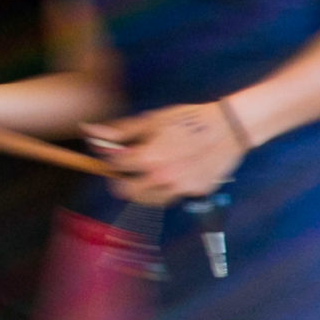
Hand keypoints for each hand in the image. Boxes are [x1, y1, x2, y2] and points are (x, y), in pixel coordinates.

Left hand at [90, 102, 241, 203]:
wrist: (229, 128)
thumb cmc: (189, 120)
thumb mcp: (153, 120)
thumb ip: (121, 131)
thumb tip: (90, 131)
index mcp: (147, 158)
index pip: (114, 167)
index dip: (111, 159)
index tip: (116, 154)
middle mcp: (161, 178)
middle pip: (126, 192)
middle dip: (123, 180)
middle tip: (129, 170)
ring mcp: (179, 188)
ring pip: (149, 200)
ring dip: (144, 189)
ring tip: (151, 173)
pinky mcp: (195, 192)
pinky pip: (173, 196)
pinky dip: (167, 188)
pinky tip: (174, 173)